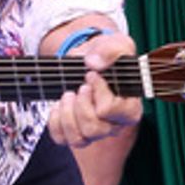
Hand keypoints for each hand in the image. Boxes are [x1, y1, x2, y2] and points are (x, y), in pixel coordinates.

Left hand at [47, 30, 143, 148]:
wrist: (89, 59)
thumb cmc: (107, 56)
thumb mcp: (116, 44)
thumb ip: (111, 50)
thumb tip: (94, 63)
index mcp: (129, 108)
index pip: (112, 112)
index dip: (99, 93)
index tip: (92, 75)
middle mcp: (113, 124)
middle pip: (95, 130)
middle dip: (82, 105)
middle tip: (80, 86)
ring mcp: (94, 130)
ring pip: (78, 139)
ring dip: (67, 114)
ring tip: (68, 94)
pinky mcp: (74, 130)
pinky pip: (61, 138)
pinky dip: (55, 122)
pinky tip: (59, 104)